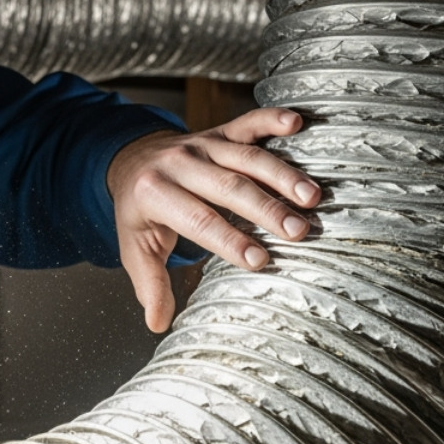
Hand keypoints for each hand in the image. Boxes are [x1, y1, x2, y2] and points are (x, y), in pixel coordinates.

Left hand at [107, 107, 318, 332]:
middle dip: (266, 209)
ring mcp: (203, 144)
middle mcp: (180, 163)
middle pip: (229, 186)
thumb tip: (158, 324)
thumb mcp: (136, 247)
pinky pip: (248, 123)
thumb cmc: (139, 211)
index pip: (199, 219)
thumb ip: (150, 284)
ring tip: (312, 198)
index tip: (260, 260)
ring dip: (282, 175)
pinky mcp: (220, 132)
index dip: (229, 239)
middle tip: (299, 232)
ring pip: (246, 158)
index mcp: (156, 193)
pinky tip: (296, 123)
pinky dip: (271, 120)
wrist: (131, 160)